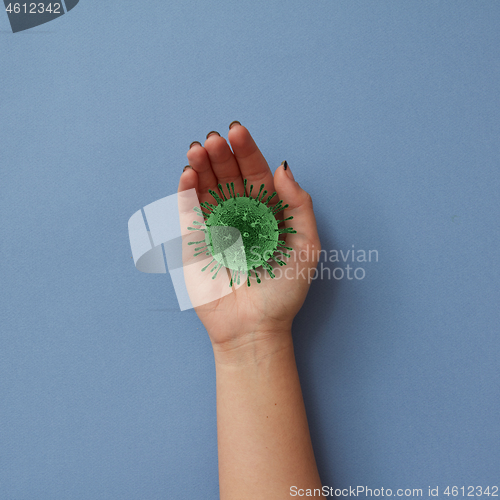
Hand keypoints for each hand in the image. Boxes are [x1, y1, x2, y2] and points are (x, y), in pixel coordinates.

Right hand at [177, 124, 319, 360]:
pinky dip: (186, 192)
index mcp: (267, 213)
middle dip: (220, 155)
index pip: (255, 174)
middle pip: (228, 177)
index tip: (237, 130)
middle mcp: (241, 216)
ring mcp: (216, 228)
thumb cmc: (283, 291)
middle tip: (213, 139)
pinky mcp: (195, 243)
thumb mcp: (306, 246)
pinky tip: (188, 174)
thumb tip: (282, 167)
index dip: (247, 151)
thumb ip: (299, 205)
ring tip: (197, 149)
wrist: (254, 327)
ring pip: (206, 190)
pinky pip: (189, 213)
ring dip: (200, 167)